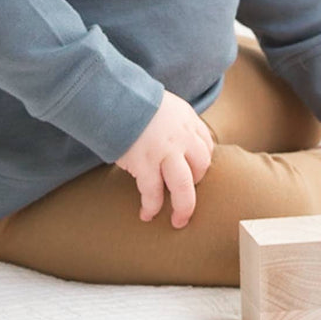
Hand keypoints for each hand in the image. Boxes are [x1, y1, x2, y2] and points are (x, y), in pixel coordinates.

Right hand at [115, 89, 214, 228]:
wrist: (114, 98)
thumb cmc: (136, 103)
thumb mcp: (166, 106)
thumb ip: (175, 124)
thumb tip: (179, 145)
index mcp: (187, 120)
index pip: (206, 147)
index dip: (200, 164)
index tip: (193, 174)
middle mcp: (181, 136)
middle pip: (201, 167)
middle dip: (196, 187)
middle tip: (187, 201)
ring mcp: (165, 151)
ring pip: (184, 186)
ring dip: (183, 207)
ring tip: (177, 221)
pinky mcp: (145, 163)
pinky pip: (153, 192)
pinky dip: (151, 206)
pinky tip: (146, 213)